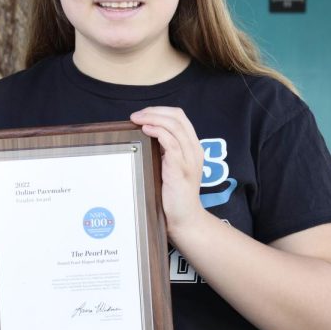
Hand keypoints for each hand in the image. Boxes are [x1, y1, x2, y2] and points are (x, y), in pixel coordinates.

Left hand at [130, 106, 205, 233]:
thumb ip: (163, 151)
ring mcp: (189, 159)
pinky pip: (172, 143)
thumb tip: (143, 134)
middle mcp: (194, 149)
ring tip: (137, 120)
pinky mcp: (181, 169)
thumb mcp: (168, 166)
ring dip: (153, 119)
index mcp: (192, 146)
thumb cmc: (173, 194)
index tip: (142, 114)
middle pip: (177, 117)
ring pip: (174, 126)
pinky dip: (158, 132)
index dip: (159, 111)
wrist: (184, 218)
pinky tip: (146, 131)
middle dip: (154, 111)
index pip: (179, 117)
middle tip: (135, 116)